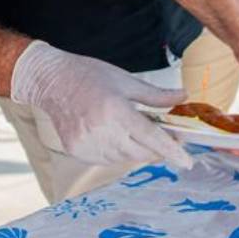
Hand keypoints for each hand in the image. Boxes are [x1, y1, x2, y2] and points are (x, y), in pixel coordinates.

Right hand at [10, 41, 192, 170]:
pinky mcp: (77, 151)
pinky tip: (114, 135)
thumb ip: (156, 95)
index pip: (152, 138)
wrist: (51, 81)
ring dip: (136, 149)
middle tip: (164, 136)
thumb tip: (183, 96)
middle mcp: (102, 131)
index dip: (172, 151)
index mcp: (117, 111)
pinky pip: (106, 159)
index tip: (187, 162)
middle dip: (156, 148)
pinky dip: (117, 151)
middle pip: (141, 153)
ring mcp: (87, 144)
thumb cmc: (90, 75)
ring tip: (131, 129)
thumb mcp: (126, 81)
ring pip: (124, 158)